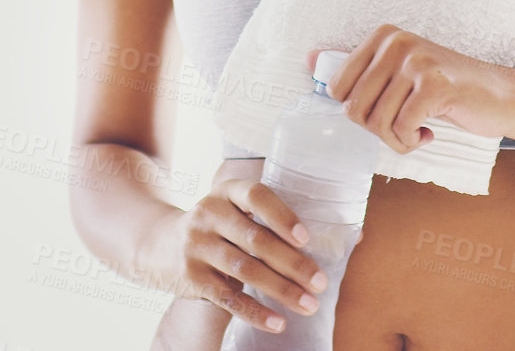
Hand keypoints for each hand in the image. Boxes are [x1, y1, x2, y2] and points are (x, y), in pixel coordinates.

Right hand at [151, 163, 329, 334]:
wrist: (158, 244)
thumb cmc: (219, 227)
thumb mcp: (237, 211)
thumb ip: (280, 219)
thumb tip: (356, 235)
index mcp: (226, 191)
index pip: (256, 196)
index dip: (282, 216)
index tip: (307, 238)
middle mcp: (209, 213)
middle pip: (255, 239)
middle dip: (292, 263)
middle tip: (320, 282)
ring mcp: (197, 244)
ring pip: (244, 270)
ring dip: (280, 290)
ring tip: (309, 304)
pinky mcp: (191, 275)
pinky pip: (227, 297)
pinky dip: (254, 312)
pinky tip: (278, 323)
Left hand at [307, 24, 514, 153]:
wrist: (501, 97)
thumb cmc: (446, 91)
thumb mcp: (399, 73)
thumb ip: (358, 67)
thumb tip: (308, 59)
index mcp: (382, 36)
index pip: (338, 89)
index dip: (360, 112)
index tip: (386, 110)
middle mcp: (397, 42)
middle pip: (354, 109)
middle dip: (377, 130)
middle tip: (403, 126)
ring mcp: (416, 61)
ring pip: (378, 123)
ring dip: (398, 139)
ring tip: (419, 129)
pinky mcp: (435, 85)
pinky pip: (402, 128)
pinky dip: (412, 141)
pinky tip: (430, 131)